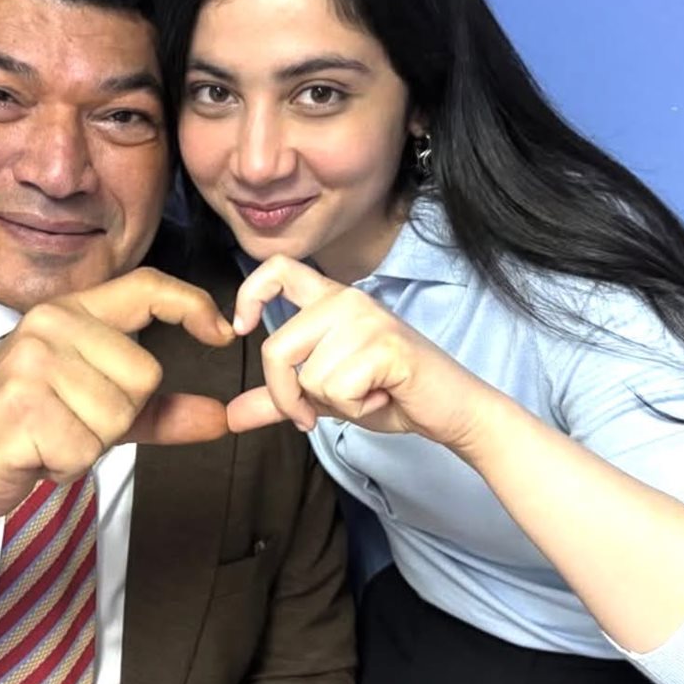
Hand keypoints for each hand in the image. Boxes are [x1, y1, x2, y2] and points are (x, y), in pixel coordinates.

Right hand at [0, 267, 234, 523]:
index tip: (223, 333)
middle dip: (117, 417)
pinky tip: (35, 453)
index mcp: (70, 313)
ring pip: (118, 414)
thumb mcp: (96, 411)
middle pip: (144, 374)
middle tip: (69, 423)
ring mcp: (33, 362)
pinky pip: (86, 447)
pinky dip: (66, 465)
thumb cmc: (23, 427)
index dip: (191, 303)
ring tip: (50, 436)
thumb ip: (158, 411)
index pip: (144, 286)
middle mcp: (51, 324)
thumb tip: (223, 418)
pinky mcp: (21, 406)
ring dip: (89, 444)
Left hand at [227, 255, 491, 448]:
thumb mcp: (325, 396)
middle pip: (277, 348)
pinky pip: (336, 390)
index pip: (277, 268)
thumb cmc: (391, 393)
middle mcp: (346, 300)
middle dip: (286, 396)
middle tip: (311, 415)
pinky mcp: (384, 345)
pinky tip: (383, 395)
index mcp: (330, 300)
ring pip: (308, 376)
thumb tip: (231, 416)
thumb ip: (280, 399)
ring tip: (368, 392)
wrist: (452, 409)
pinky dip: (356, 408)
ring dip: (334, 403)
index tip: (240, 329)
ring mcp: (366, 319)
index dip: (249, 295)